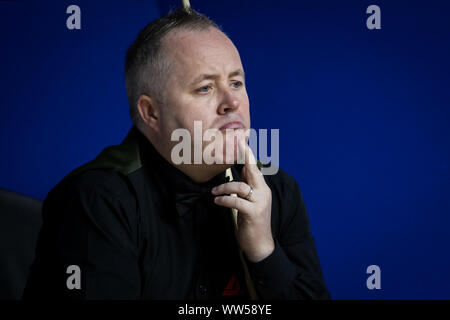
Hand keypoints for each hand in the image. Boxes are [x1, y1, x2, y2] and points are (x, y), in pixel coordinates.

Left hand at [211, 139, 273, 261]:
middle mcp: (264, 193)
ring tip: (213, 192)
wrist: (261, 245)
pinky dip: (224, 199)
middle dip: (245, 157)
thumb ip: (247, 187)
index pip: (255, 169)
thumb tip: (241, 171)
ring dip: (224, 188)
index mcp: (263, 189)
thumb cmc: (253, 222)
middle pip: (253, 171)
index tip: (243, 142)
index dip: (248, 156)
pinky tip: (217, 200)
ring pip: (240, 187)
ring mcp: (260, 203)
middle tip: (236, 145)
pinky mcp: (254, 213)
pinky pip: (236, 201)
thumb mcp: (251, 202)